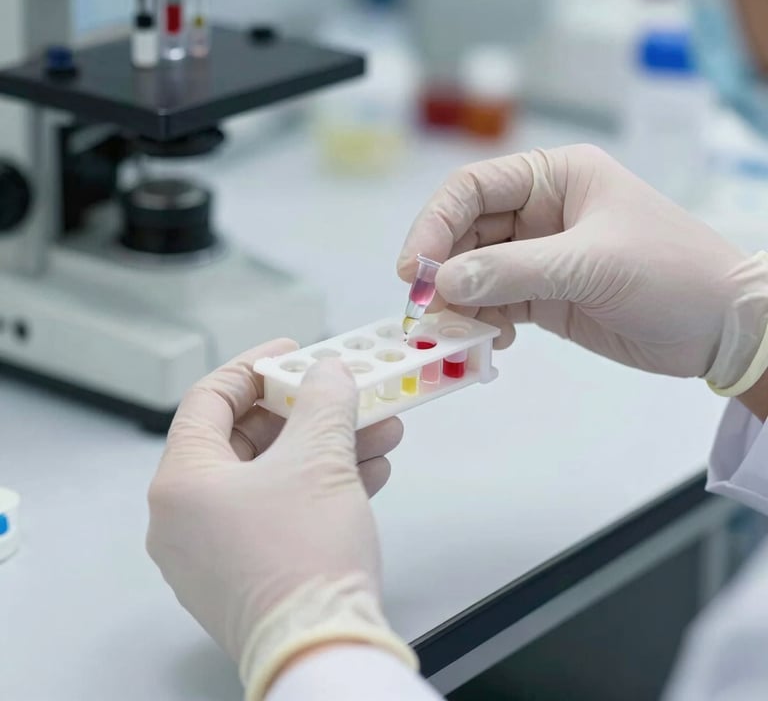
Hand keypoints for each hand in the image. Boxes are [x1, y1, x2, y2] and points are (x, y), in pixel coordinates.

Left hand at [146, 340, 415, 700]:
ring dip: (326, 449)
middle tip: (342, 394)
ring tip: (377, 431)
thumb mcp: (319, 458)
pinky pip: (279, 511)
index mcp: (182, 482)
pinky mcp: (245, 574)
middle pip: (247, 438)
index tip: (294, 354)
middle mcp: (185, 518)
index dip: (256, 368)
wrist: (324, 650)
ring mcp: (213, 551)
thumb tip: (329, 372)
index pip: (210, 399)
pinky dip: (319, 486)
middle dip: (308, 413)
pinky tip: (369, 471)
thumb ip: (324, 400)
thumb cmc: (305, 555)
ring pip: (272, 476)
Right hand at [398, 145, 767, 389]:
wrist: (720, 329)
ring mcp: (538, 256)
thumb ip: (512, 271)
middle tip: (425, 310)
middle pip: (466, 233)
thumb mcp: (590, 264)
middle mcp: (540, 212)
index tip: (416, 269)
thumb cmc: (671, 273)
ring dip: (457, 303)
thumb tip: (443, 282)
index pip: (473, 188)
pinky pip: (494, 304)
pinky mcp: (542, 295)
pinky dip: (481, 323)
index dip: (436, 224)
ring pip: (474, 273)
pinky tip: (490, 342)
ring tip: (455, 334)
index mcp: (555, 178)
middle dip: (443, 271)